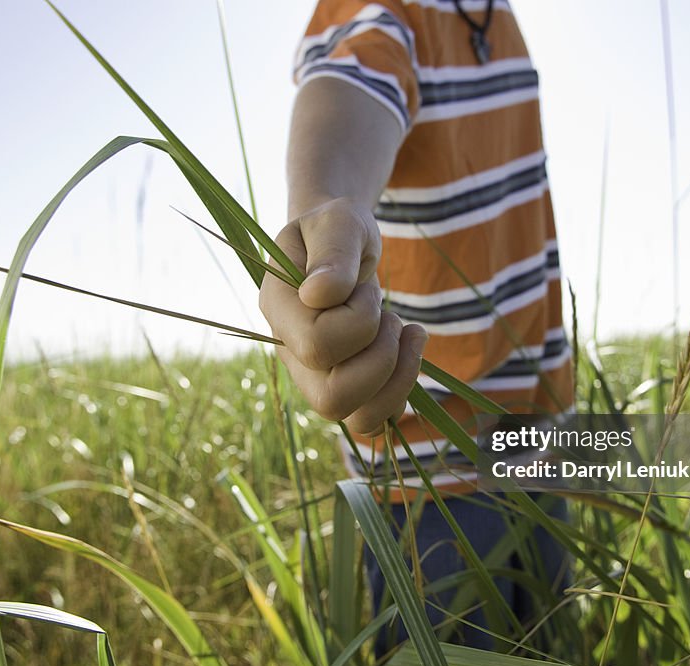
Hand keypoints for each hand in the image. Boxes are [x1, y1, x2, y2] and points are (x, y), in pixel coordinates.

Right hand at [259, 198, 427, 435]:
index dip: (359, 319)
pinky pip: (375, 419)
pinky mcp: (345, 387)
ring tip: (406, 332)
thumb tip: (321, 295)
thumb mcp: (337, 222)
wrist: (340, 242)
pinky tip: (411, 348)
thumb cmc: (336, 229)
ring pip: (358, 419)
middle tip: (390, 317)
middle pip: (333, 399)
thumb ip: (332, 252)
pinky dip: (404, 388)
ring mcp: (316, 377)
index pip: (318, 344)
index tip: (361, 287)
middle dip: (382, 357)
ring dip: (398, 377)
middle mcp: (290, 353)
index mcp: (278, 310)